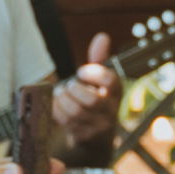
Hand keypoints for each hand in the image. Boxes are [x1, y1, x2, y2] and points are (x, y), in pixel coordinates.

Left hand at [55, 33, 120, 152]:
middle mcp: (111, 109)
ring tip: (60, 94)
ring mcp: (99, 125)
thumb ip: (99, 59)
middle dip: (74, 90)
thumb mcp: (100, 80)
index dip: (92, 73)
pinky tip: (58, 106)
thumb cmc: (96, 99)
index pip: (110, 80)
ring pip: (76, 112)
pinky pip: (67, 122)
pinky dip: (58, 111)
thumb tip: (102, 36)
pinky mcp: (85, 136)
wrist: (98, 136)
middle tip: (68, 85)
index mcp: (117, 91)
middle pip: (91, 100)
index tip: (81, 71)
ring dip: (62, 100)